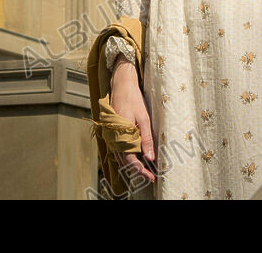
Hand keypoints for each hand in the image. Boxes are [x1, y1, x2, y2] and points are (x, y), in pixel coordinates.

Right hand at [110, 57, 155, 182]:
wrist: (121, 85)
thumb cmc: (134, 99)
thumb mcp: (144, 119)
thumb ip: (146, 139)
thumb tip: (151, 158)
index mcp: (122, 135)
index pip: (130, 160)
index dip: (141, 171)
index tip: (151, 177)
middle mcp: (113, 137)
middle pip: (124, 161)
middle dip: (137, 170)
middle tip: (151, 175)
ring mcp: (110, 135)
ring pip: (119, 157)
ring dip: (131, 164)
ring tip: (146, 168)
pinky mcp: (111, 132)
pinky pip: (117, 149)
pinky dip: (125, 156)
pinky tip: (135, 156)